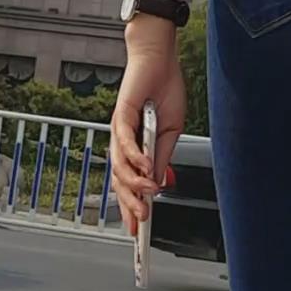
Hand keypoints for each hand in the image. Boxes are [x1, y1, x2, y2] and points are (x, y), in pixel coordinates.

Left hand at [110, 25, 185, 236]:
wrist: (160, 61)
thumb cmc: (164, 92)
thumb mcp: (170, 133)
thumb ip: (161, 157)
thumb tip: (157, 183)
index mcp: (135, 148)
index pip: (129, 183)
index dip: (131, 206)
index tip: (137, 229)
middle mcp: (123, 142)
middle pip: (121, 180)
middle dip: (131, 203)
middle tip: (142, 220)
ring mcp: (120, 130)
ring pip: (120, 165)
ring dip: (135, 183)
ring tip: (149, 194)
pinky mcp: (122, 115)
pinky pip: (126, 141)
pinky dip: (136, 156)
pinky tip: (146, 168)